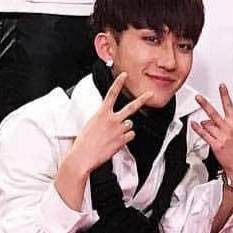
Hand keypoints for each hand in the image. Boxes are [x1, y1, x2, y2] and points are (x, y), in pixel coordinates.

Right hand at [56, 73, 150, 207]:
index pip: (111, 94)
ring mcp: (118, 130)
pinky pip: (130, 136)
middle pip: (131, 107)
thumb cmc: (83, 143)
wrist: (82, 157)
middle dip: (142, 100)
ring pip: (129, 125)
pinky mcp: (122, 140)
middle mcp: (112, 119)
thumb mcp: (90, 125)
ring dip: (124, 128)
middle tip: (150, 94)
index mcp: (101, 113)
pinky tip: (116, 142)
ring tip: (113, 135)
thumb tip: (113, 121)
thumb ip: (103, 120)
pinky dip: (125, 138)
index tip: (124, 75)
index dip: (118, 83)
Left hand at [192, 83, 232, 185]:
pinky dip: (197, 128)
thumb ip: (225, 125)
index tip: (222, 86)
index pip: (229, 106)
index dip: (225, 95)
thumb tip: (211, 121)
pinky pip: (204, 134)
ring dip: (204, 124)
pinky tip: (193, 124)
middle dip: (205, 104)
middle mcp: (228, 129)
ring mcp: (222, 136)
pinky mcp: (215, 144)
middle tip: (198, 97)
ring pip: (207, 124)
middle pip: (214, 113)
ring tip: (204, 125)